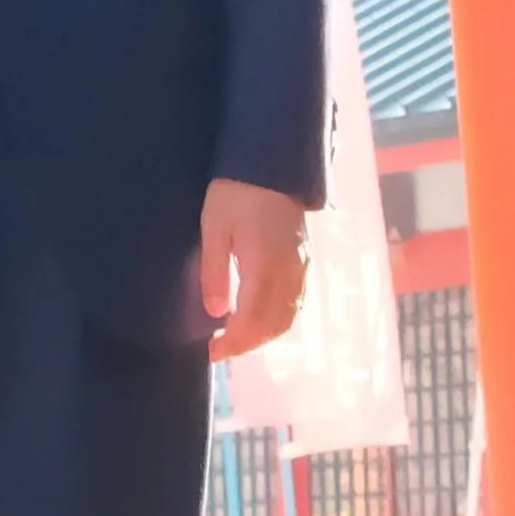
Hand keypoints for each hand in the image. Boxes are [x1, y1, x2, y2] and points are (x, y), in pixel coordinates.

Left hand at [198, 178, 309, 363]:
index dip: (233, 343)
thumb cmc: (236, 192)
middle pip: (274, 325)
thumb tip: (215, 312)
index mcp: (264, 266)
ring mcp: (299, 267)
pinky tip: (258, 316)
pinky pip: (295, 302)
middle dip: (248, 344)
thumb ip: (214, 271)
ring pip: (288, 316)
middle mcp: (288, 272)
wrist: (272, 163)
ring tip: (236, 336)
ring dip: (264, 334)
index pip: (251, 320)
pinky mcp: (303, 259)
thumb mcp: (214, 228)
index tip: (211, 352)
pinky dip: (277, 319)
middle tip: (220, 349)